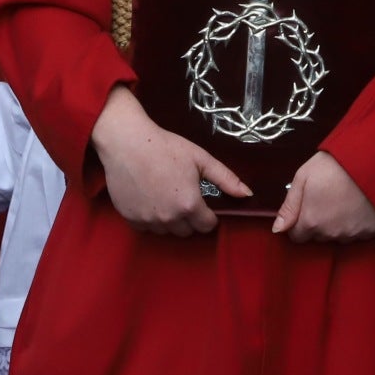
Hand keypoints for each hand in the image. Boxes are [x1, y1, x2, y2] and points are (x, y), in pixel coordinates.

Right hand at [90, 87, 248, 235]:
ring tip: (166, 196)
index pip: (207, 226)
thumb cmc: (165, 146)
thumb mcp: (200, 158)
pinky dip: (151, 219)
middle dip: (190, 218)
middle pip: (187, 231)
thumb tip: (247, 194)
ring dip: (170, 220)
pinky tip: (150, 199)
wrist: (126, 142)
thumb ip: (226, 178)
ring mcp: (148, 220)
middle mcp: (169, 218)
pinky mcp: (131, 219)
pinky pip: (147, 228)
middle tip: (183, 197)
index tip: (203, 203)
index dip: (208, 215)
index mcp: (189, 204)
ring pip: (167, 232)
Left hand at [271, 151, 374, 242]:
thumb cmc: (335, 164)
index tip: (308, 207)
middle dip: (318, 223)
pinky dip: (356, 224)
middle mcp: (330, 233)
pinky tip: (358, 206)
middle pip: (318, 236)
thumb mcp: (304, 177)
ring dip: (337, 224)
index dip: (299, 222)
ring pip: (338, 236)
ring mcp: (351, 234)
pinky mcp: (370, 232)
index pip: (297, 236)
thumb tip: (277, 229)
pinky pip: (358, 234)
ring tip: (344, 200)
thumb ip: (289, 206)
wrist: (371, 160)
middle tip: (327, 199)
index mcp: (311, 221)